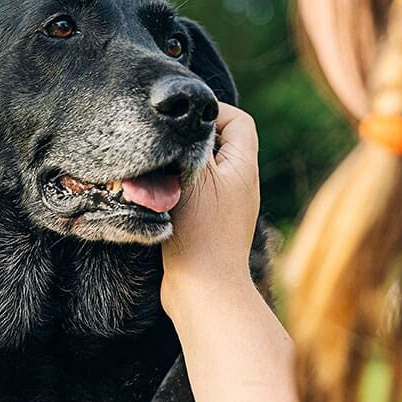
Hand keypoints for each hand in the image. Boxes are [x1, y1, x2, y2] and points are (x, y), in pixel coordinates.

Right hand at [161, 102, 259, 318]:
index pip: (238, 121)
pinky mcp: (210, 224)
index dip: (213, 111)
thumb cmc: (200, 230)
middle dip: (192, 138)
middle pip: (220, 142)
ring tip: (159, 170)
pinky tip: (157, 196)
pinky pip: (196, 192)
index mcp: (244, 166)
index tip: (183, 118)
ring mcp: (227, 205)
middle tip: (166, 142)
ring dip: (181, 165)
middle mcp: (241, 183)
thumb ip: (194, 141)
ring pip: (204, 168)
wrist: (203, 290)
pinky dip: (178, 188)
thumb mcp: (195, 174)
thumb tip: (189, 118)